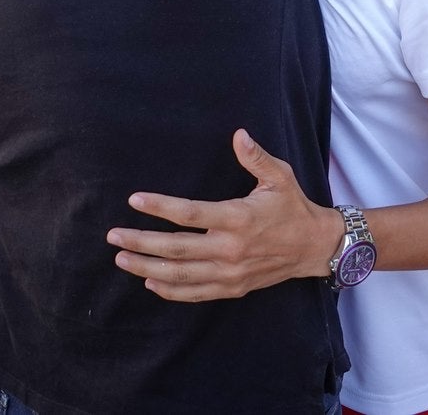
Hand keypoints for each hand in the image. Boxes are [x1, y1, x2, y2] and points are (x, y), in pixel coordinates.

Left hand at [106, 130, 343, 301]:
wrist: (313, 246)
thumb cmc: (293, 207)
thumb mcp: (280, 176)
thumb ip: (256, 157)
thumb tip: (238, 134)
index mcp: (238, 218)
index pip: (190, 214)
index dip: (160, 208)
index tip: (135, 201)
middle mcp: (230, 249)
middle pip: (176, 249)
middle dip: (140, 242)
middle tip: (114, 236)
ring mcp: (230, 272)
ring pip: (180, 275)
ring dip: (146, 268)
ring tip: (122, 259)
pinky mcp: (233, 287)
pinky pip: (195, 293)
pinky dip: (170, 290)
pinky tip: (150, 281)